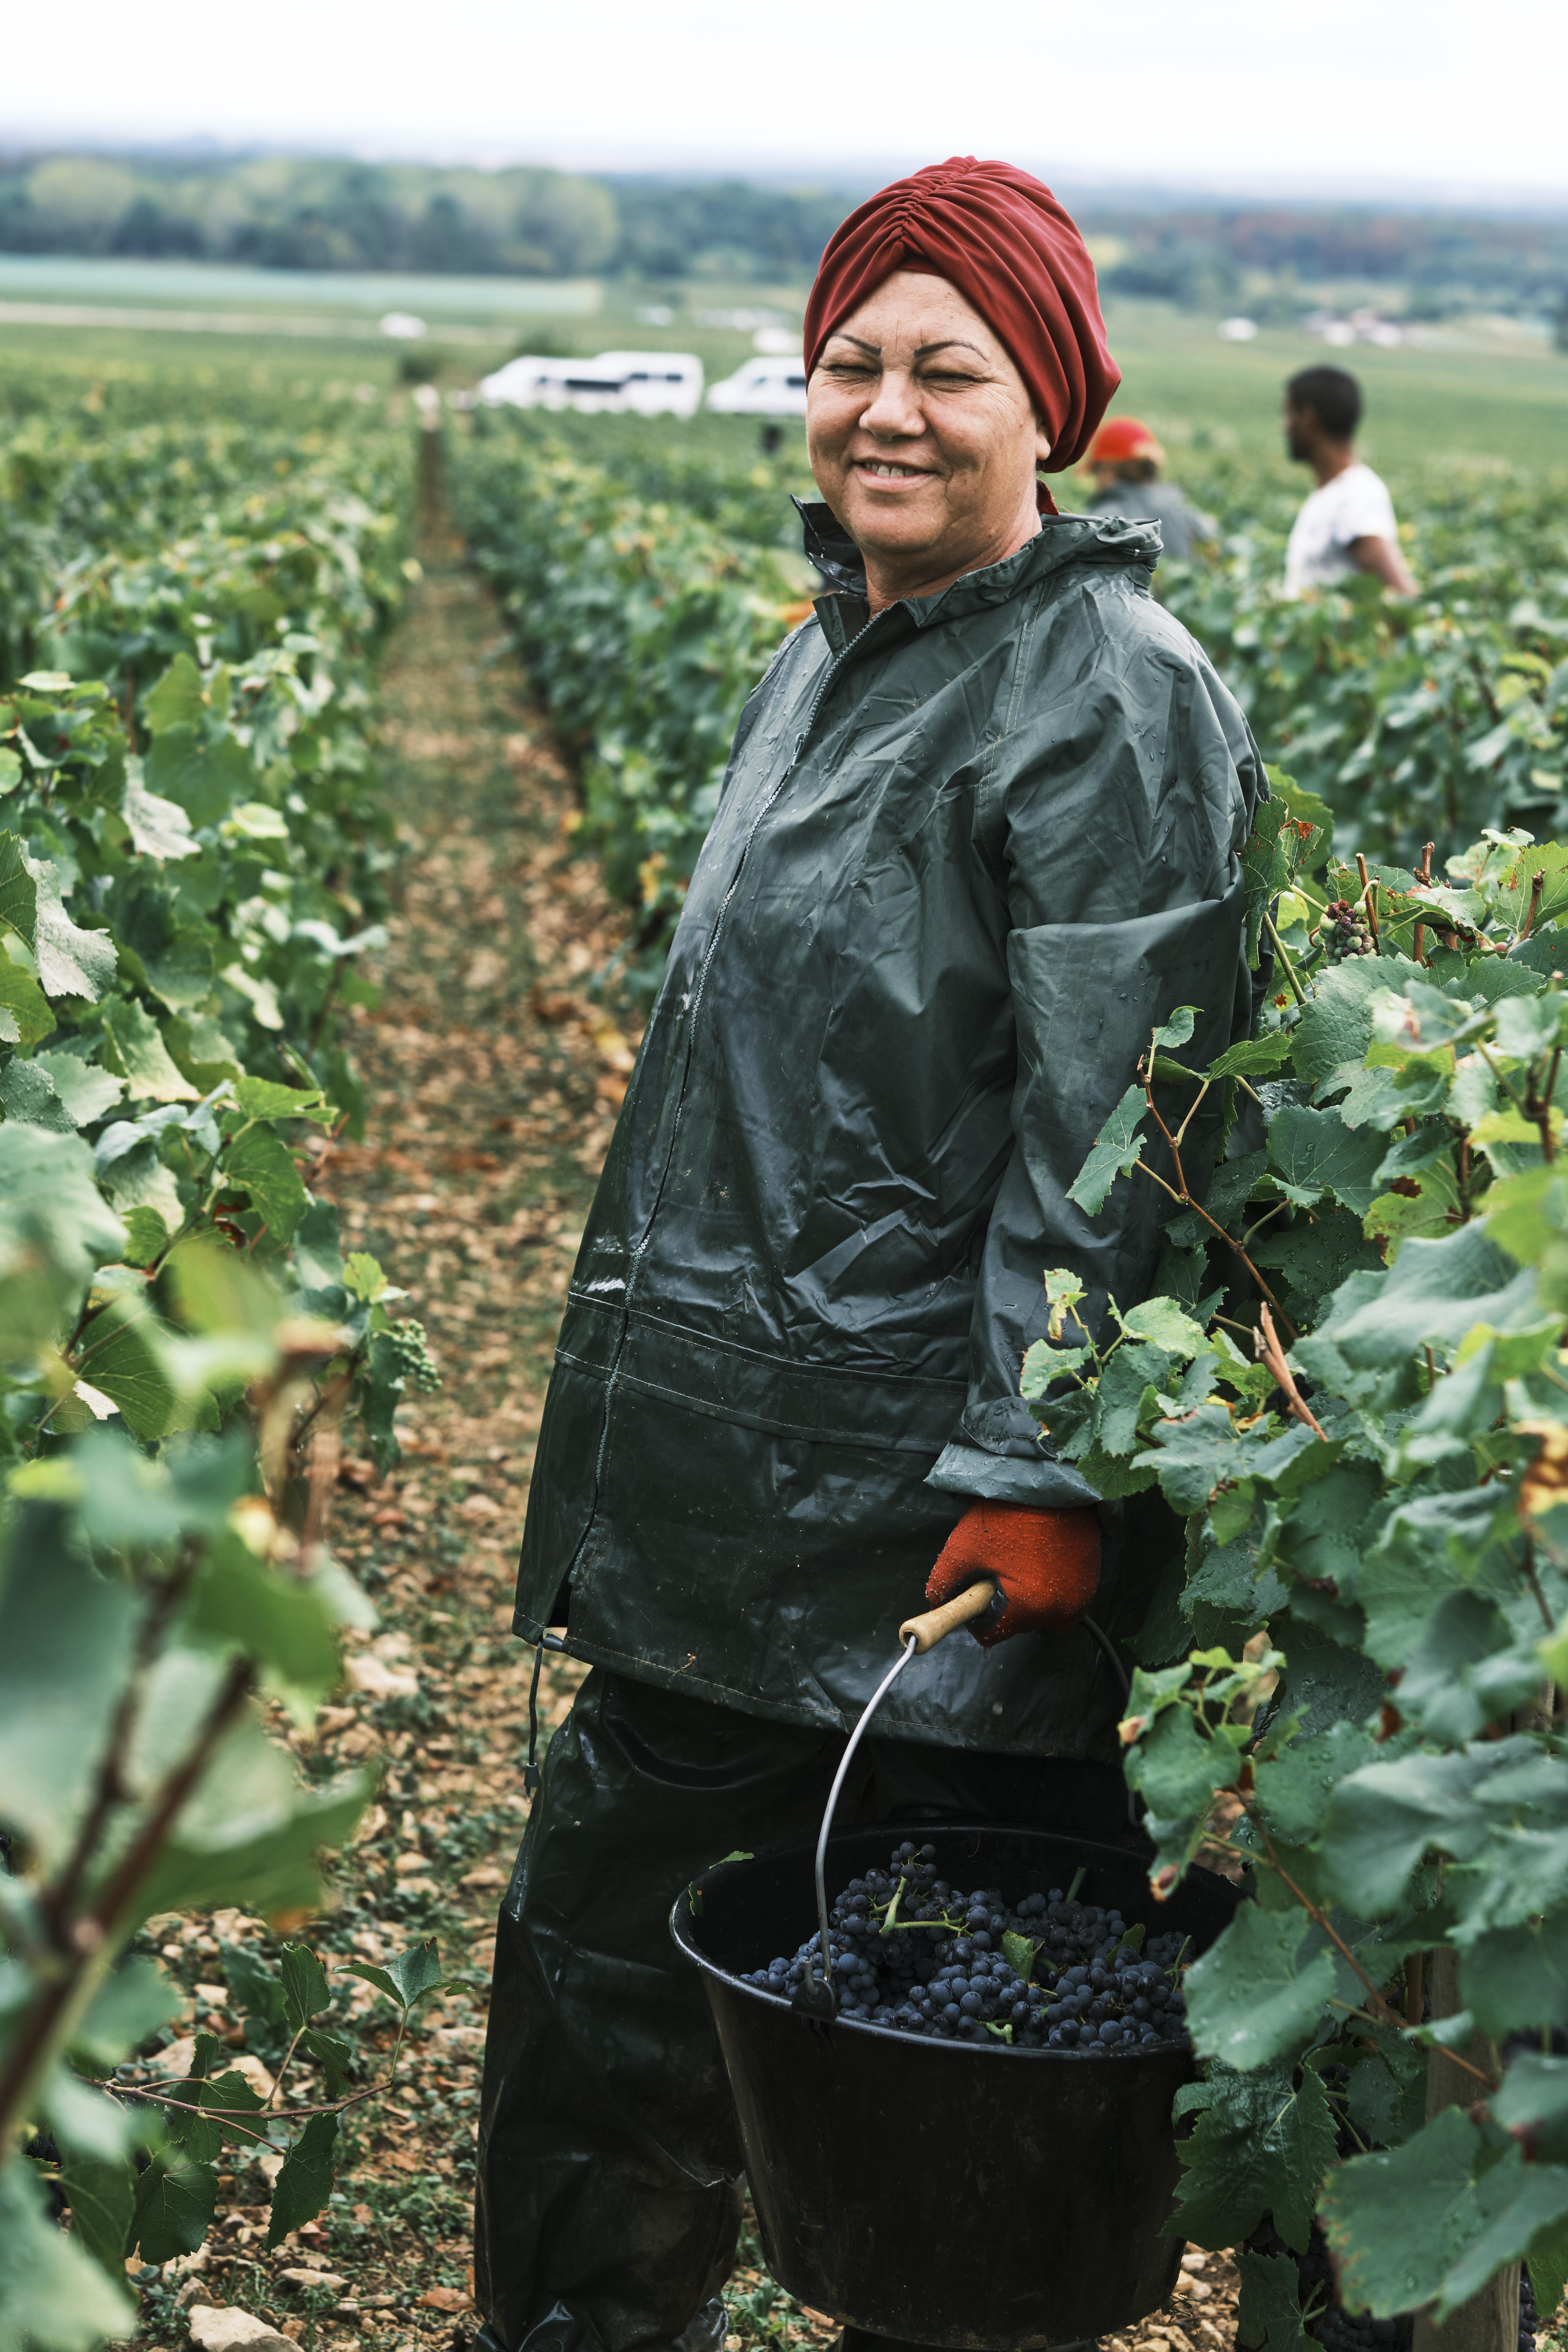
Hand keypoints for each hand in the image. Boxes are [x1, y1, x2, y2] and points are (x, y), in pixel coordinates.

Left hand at [926, 1501, 1099, 1648]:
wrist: (1050, 1480)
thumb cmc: (1007, 1514)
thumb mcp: (963, 1548)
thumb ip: (943, 1583)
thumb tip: (937, 1603)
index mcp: (1030, 1607)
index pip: (991, 1635)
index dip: (975, 1614)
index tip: (975, 1592)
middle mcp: (1062, 1609)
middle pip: (1018, 1623)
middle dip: (1004, 1602)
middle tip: (999, 1565)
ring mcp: (1081, 1594)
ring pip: (1041, 1612)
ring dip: (1028, 1595)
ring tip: (1020, 1558)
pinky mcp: (1092, 1578)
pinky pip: (1063, 1597)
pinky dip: (1049, 1584)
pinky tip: (1040, 1556)